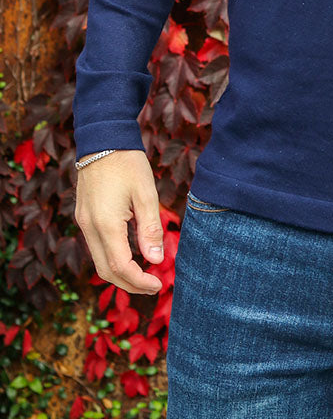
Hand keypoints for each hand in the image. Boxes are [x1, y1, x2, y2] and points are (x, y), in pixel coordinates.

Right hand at [75, 150, 163, 294]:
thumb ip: (150, 229)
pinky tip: (130, 253)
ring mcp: (83, 222)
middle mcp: (89, 227)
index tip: (159, 284)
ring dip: (120, 273)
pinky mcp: (83, 216)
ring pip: (98, 261)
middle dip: (129, 284)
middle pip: (105, 271)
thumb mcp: (146, 194)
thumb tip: (156, 260)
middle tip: (153, 285)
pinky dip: (112, 257)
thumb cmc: (128, 163)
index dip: (139, 282)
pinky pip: (95, 246)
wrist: (102, 138)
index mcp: (106, 223)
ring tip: (144, 273)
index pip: (121, 267)